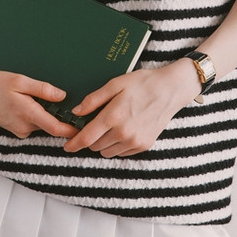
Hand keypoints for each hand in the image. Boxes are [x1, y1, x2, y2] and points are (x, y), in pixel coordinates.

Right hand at [0, 69, 78, 140]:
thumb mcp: (18, 80)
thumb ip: (41, 89)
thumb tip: (62, 96)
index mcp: (27, 113)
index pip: (56, 128)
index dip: (73, 131)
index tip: (86, 129)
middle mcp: (24, 126)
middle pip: (51, 126)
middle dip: (61, 117)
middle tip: (71, 103)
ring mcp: (19, 130)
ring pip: (42, 124)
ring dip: (47, 115)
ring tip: (45, 98)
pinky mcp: (15, 129)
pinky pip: (32, 124)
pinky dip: (37, 115)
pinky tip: (29, 102)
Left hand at [63, 59, 201, 157]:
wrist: (170, 90)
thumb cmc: (142, 83)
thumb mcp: (115, 84)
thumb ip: (93, 99)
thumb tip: (76, 112)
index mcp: (113, 117)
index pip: (86, 138)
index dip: (73, 144)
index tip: (66, 146)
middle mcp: (123, 133)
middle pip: (95, 146)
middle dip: (89, 138)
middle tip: (92, 125)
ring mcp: (135, 142)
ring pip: (107, 152)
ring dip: (102, 143)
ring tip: (109, 126)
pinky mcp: (144, 145)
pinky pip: (121, 152)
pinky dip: (116, 145)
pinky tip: (122, 130)